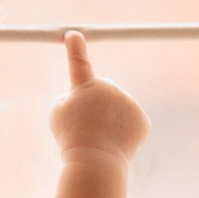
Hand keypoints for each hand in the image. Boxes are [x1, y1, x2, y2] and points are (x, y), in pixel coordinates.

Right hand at [48, 30, 149, 164]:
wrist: (96, 163)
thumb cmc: (71, 140)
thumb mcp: (56, 116)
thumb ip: (67, 99)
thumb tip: (79, 96)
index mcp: (84, 87)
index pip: (78, 61)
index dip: (75, 48)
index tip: (73, 34)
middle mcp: (108, 88)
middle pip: (102, 89)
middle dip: (96, 103)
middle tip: (88, 125)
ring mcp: (127, 102)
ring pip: (118, 107)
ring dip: (109, 119)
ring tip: (100, 138)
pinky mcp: (142, 119)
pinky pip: (131, 122)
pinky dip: (124, 132)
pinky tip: (115, 143)